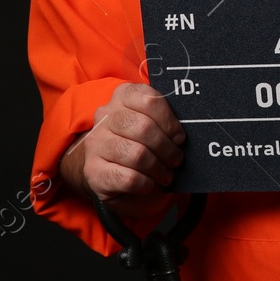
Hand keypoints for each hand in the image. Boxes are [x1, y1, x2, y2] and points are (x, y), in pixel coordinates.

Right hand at [63, 82, 186, 221]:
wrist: (113, 173)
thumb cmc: (141, 144)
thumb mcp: (153, 125)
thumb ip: (166, 120)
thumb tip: (185, 131)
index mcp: (123, 96)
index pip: (149, 100)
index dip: (169, 122)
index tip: (179, 137)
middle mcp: (105, 115)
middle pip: (143, 128)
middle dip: (166, 148)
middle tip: (175, 160)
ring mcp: (96, 143)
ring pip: (136, 154)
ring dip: (158, 168)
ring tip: (166, 174)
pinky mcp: (93, 171)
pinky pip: (128, 178)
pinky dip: (146, 183)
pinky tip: (149, 184)